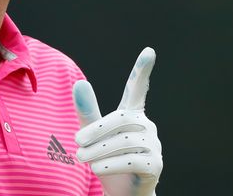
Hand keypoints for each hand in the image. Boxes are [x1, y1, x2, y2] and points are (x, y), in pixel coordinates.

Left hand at [73, 47, 162, 195]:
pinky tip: (97, 168)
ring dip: (99, 150)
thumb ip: (86, 111)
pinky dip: (111, 164)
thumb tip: (79, 82)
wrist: (121, 193)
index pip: (136, 89)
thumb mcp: (91, 135)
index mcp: (132, 114)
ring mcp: (154, 145)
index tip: (149, 51)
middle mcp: (146, 126)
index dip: (142, 71)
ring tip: (82, 158)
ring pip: (125, 141)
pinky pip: (132, 160)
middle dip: (96, 130)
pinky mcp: (156, 165)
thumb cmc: (107, 159)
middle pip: (121, 119)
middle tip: (76, 142)